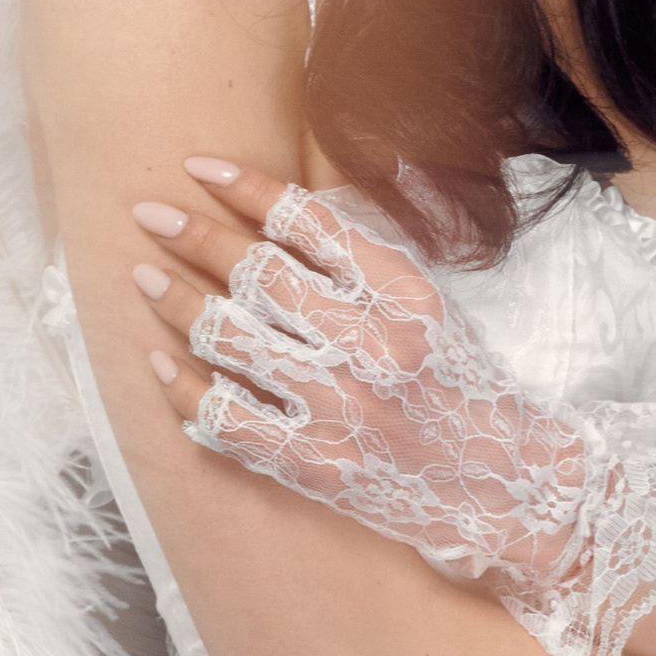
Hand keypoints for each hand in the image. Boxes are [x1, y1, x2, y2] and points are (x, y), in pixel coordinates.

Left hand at [127, 159, 655, 655]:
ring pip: (233, 339)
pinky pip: (228, 419)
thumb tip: (305, 203)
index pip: (308, 221)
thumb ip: (372, 258)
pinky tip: (161, 365)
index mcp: (404, 294)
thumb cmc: (465, 390)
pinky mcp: (318, 464)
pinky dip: (186, 389)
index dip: (244, 188)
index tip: (198, 167)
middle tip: (148, 214)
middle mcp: (371, 345)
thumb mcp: (435, 307)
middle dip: (193, 235)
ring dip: (177, 303)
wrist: (511, 487)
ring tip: (143, 277)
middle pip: (258, 272)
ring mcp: (340, 407)